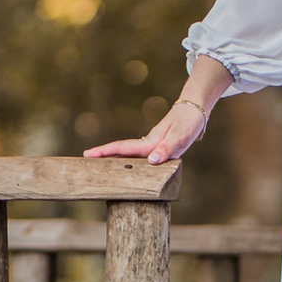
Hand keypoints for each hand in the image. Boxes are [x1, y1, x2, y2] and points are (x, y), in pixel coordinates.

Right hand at [83, 98, 205, 164]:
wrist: (196, 111)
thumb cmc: (188, 122)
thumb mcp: (180, 136)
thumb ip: (167, 148)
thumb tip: (152, 160)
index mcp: (149, 143)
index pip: (122, 148)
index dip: (105, 152)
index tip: (87, 155)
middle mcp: (147, 146)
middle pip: (120, 153)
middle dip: (103, 158)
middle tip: (85, 165)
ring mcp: (151, 147)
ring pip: (129, 156)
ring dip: (114, 162)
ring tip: (100, 171)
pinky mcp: (158, 149)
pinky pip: (139, 158)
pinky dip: (130, 164)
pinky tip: (128, 171)